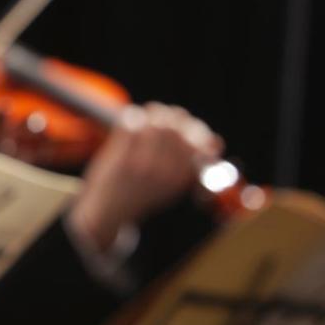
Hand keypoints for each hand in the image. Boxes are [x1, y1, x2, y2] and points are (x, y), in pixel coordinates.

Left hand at [68, 103, 221, 249]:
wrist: (107, 212)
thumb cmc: (143, 193)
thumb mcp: (173, 185)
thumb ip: (194, 164)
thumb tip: (217, 141)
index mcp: (180, 179)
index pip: (197, 142)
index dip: (194, 127)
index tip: (186, 125)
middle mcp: (163, 173)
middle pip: (176, 128)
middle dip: (173, 115)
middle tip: (164, 114)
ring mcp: (140, 165)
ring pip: (154, 122)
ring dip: (153, 112)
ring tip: (149, 114)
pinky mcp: (118, 157)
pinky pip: (130, 123)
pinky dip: (132, 115)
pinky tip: (131, 118)